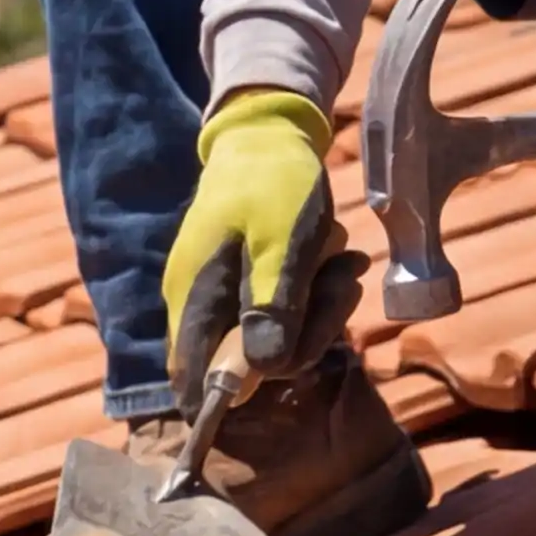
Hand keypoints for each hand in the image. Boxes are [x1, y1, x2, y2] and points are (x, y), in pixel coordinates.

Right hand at [160, 88, 336, 375]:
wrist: (269, 132)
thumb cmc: (273, 185)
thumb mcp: (283, 245)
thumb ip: (272, 308)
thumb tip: (264, 369)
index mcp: (195, 299)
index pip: (190, 381)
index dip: (222, 402)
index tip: (276, 379)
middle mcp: (199, 305)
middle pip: (246, 365)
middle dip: (304, 336)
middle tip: (342, 284)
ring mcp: (221, 294)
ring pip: (271, 338)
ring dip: (317, 310)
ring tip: (344, 263)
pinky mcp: (243, 282)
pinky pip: (278, 310)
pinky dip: (312, 293)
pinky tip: (337, 261)